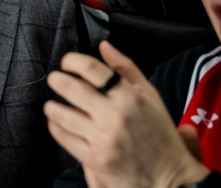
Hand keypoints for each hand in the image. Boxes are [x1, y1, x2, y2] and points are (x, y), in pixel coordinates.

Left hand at [43, 41, 210, 186]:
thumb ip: (125, 69)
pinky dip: (55, 126)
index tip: (67, 62)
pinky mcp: (94, 159)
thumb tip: (104, 46)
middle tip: (55, 79)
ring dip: (52, 106)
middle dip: (56, 79)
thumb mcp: (150, 96)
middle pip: (70, 87)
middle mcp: (114, 116)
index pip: (92, 68)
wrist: (169, 178)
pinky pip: (63, 136)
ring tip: (54, 104)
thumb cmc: (158, 134)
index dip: (72, 60)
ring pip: (60, 113)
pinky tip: (58, 122)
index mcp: (130, 97)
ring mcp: (103, 138)